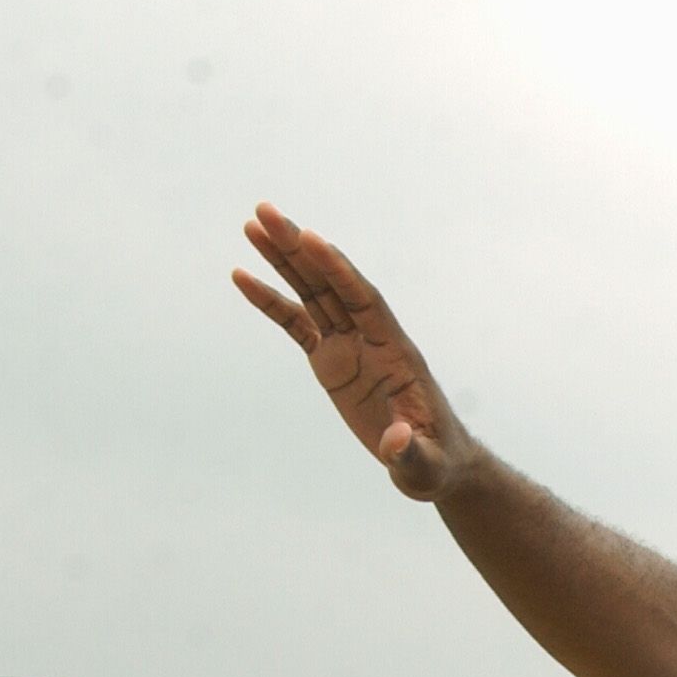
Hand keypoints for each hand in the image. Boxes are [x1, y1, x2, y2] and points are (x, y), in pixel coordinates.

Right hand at [234, 204, 473, 502]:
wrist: (433, 464)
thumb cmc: (435, 463)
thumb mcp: (424, 465)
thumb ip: (409, 453)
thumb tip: (396, 442)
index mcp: (397, 353)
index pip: (365, 300)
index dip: (339, 269)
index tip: (310, 237)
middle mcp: (371, 340)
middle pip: (333, 284)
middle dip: (300, 248)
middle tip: (265, 211)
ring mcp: (349, 346)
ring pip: (313, 293)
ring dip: (284, 260)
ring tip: (252, 225)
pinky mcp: (331, 361)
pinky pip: (296, 324)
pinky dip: (271, 302)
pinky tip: (242, 277)